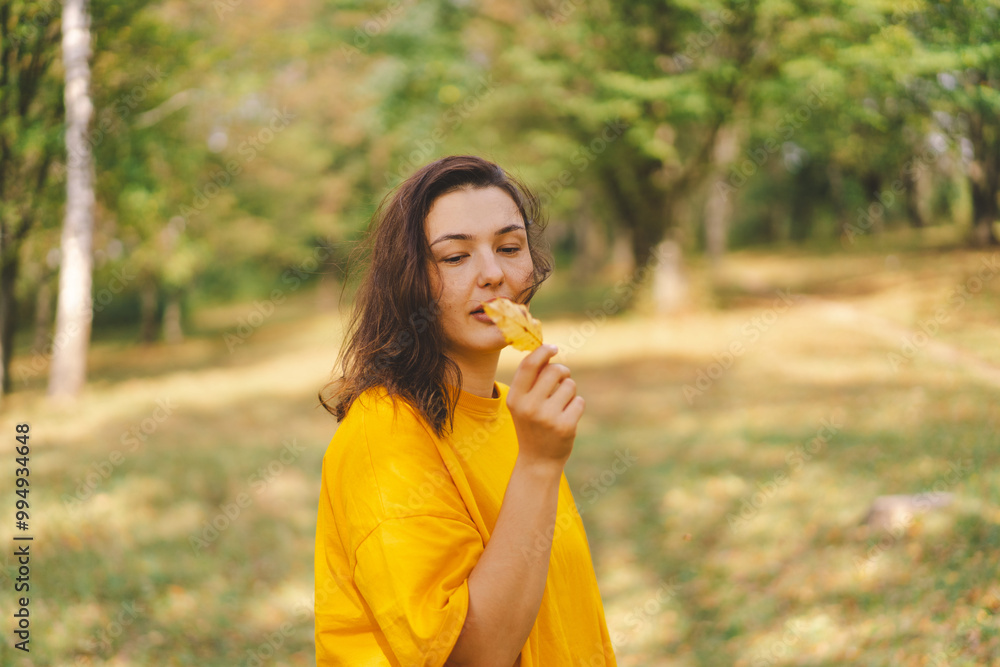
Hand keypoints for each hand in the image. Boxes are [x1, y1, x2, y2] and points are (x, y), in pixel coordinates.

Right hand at [506, 344, 583, 468]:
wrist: (537, 460)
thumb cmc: (531, 423)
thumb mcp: (522, 403)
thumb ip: (530, 379)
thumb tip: (546, 350)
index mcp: (515, 398)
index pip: (530, 365)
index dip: (543, 351)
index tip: (553, 348)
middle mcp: (529, 407)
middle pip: (554, 371)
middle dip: (562, 371)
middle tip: (562, 380)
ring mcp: (547, 418)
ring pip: (570, 385)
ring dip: (569, 391)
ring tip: (561, 405)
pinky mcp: (565, 427)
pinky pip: (579, 401)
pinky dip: (576, 406)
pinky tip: (567, 417)